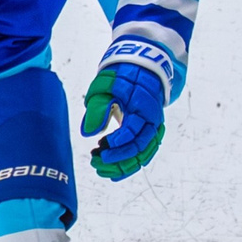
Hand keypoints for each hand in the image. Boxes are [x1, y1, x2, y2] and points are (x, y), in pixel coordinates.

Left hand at [81, 62, 166, 180]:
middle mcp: (152, 120)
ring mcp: (153, 128)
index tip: (99, 148)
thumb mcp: (105, 86)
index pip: (132, 131)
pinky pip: (144, 153)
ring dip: (123, 165)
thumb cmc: (121, 77)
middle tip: (95, 161)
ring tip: (100, 168)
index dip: (117, 143)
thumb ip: (98, 108)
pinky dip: (130, 164)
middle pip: (139, 147)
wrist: (141, 69)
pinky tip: (114, 172)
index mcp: (142, 107)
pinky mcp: (150, 133)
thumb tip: (88, 133)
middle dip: (117, 159)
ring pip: (143, 154)